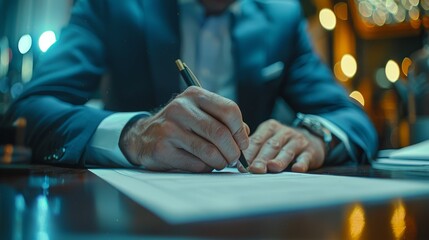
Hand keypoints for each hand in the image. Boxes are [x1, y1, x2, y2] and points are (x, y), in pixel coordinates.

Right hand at [119, 86, 248, 171]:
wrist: (143, 136)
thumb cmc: (180, 125)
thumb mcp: (199, 113)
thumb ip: (223, 120)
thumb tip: (245, 135)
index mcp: (194, 95)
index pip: (229, 110)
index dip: (241, 131)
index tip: (242, 144)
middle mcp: (181, 108)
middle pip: (220, 133)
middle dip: (233, 151)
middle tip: (234, 159)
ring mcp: (170, 128)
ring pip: (209, 151)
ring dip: (221, 162)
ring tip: (221, 163)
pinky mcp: (163, 149)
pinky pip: (196, 164)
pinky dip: (205, 168)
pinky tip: (203, 164)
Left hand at [238, 119, 324, 172]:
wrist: (312, 139)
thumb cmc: (282, 143)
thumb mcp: (268, 139)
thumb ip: (254, 148)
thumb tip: (235, 162)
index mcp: (269, 128)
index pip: (257, 140)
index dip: (248, 153)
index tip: (240, 165)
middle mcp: (284, 132)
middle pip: (270, 146)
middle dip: (261, 158)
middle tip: (253, 169)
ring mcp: (298, 141)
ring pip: (287, 151)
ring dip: (279, 160)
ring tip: (272, 168)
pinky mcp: (311, 151)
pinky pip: (305, 157)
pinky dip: (301, 163)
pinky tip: (296, 169)